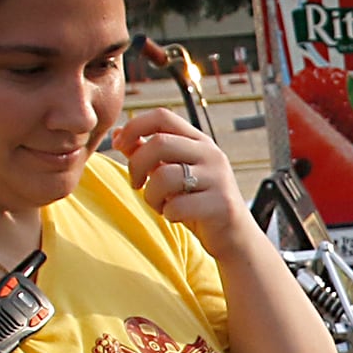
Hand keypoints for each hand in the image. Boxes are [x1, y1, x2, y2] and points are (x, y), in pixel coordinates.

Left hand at [109, 113, 248, 248]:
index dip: (134, 126)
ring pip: (164, 176)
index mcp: (198, 142)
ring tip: (159, 205)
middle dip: (136, 165)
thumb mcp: (171, 173)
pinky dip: (168, 214)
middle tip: (136, 184)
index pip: (162, 116)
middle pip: (159, 142)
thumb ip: (147, 153)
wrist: (234, 236)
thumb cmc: (197, 203)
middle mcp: (211, 154)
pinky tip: (176, 216)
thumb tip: (117, 134)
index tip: (119, 146)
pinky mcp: (221, 204)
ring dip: (151, 195)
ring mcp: (218, 178)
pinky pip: (177, 206)